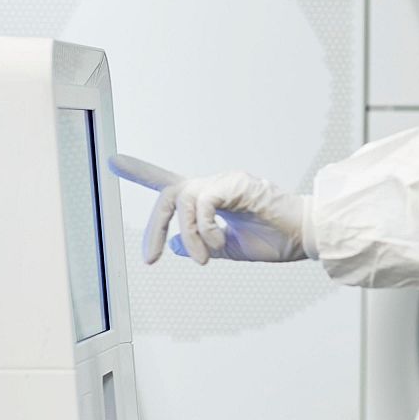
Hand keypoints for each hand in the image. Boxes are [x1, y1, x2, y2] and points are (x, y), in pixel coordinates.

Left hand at [109, 155, 309, 263]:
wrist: (305, 238)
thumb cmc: (276, 239)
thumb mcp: (230, 248)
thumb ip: (203, 244)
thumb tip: (176, 247)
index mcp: (213, 197)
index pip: (170, 183)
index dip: (140, 171)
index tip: (113, 161)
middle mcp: (216, 183)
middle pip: (168, 194)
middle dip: (154, 227)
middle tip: (151, 258)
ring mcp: (225, 180)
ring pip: (184, 201)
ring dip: (190, 235)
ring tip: (207, 258)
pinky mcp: (236, 183)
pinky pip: (203, 203)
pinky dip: (204, 228)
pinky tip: (220, 241)